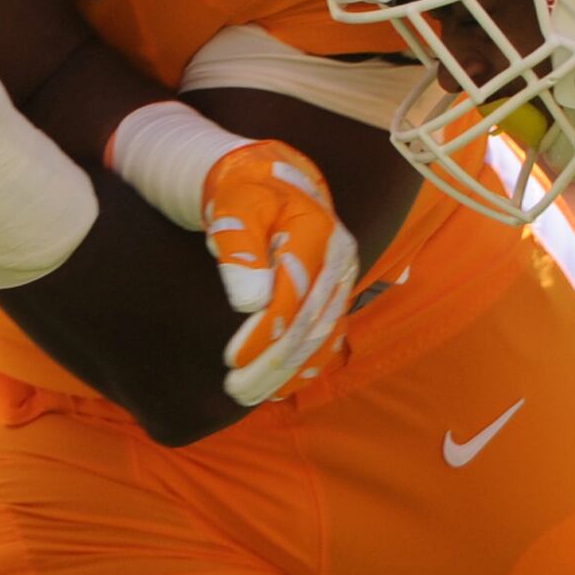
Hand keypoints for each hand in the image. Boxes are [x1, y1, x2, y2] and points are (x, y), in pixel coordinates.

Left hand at [202, 141, 358, 403]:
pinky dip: (307, 365)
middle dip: (273, 363)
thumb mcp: (234, 207)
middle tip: (236, 390)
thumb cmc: (245, 192)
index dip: (264, 333)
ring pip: (321, 337)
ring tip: (253, 395)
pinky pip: (328, 337)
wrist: (269, 180)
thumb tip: (250, 302)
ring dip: (288, 372)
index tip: (233, 360)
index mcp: (317, 234)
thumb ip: (240, 250)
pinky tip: (282, 386)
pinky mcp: (335, 294)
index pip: (292, 296)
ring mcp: (341, 279)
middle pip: (309, 324)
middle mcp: (339, 259)